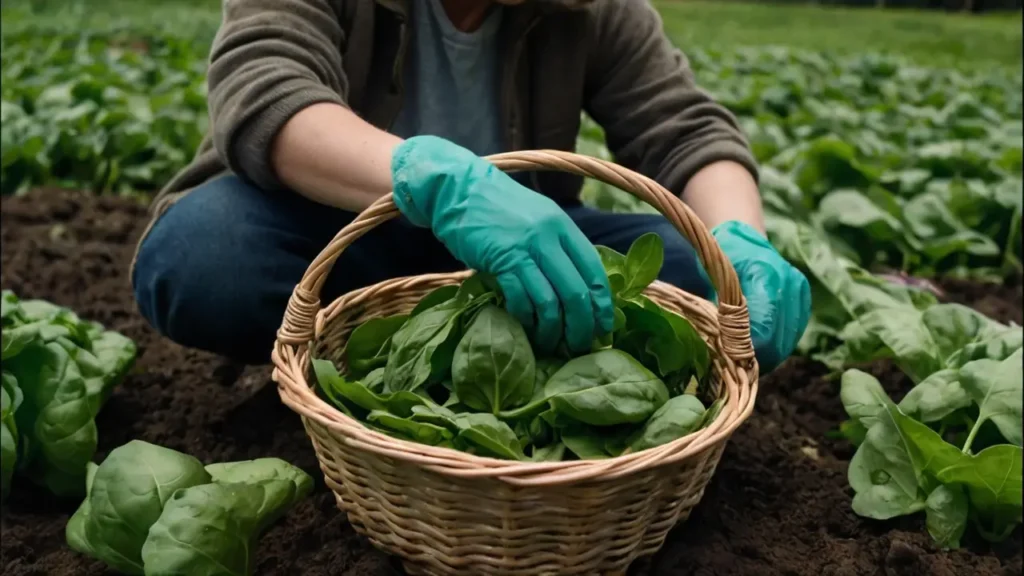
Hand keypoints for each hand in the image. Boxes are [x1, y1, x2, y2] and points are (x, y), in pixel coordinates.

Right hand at [390, 136, 614, 352]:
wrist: (458, 189)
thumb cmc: (496, 208)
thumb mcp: (536, 219)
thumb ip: (556, 247)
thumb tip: (575, 287)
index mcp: (564, 226)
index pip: (595, 272)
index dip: (603, 305)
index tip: (604, 327)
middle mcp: (550, 237)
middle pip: (578, 293)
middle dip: (582, 326)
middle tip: (579, 345)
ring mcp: (526, 248)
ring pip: (552, 302)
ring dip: (553, 330)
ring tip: (552, 344)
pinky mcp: (501, 260)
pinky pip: (522, 299)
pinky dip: (526, 319)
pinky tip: (525, 327)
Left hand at [701, 221, 809, 372]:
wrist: (747, 241)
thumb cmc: (724, 257)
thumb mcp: (715, 279)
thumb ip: (721, 309)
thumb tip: (722, 345)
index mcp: (767, 277)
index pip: (762, 329)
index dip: (745, 350)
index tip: (728, 358)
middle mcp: (790, 285)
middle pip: (778, 341)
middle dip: (756, 358)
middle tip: (735, 365)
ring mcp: (800, 293)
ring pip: (787, 343)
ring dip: (767, 356)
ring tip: (745, 358)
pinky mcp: (804, 301)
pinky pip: (792, 334)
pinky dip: (776, 346)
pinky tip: (760, 348)